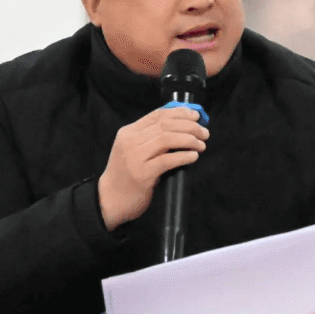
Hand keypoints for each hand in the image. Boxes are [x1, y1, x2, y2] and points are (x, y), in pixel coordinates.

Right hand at [98, 107, 208, 231]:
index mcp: (128, 132)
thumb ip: (150, 138)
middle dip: (189, 126)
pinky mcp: (142, 175)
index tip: (196, 116)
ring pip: (167, 139)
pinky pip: (167, 160)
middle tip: (204, 133)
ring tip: (201, 144)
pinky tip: (193, 156)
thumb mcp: (133, 150)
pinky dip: (183, 156)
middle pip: (165, 125)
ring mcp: (135, 158)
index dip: (180, 113)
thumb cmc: (126, 175)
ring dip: (189, 140)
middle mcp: (130, 142)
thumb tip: (182, 126)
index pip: (157, 115)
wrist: (109, 200)